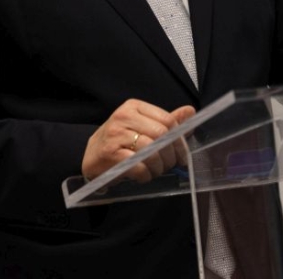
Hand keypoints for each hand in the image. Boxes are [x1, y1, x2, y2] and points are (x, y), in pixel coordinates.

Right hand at [81, 99, 195, 182]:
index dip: (179, 139)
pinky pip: (138, 166)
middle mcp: (124, 117)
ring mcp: (115, 135)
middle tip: (170, 165)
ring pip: (151, 150)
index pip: (167, 119)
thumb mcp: (142, 126)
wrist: (92, 155)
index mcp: (134, 106)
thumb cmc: (121, 140)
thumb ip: (166, 121)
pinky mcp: (110, 154)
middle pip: (161, 134)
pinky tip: (144, 175)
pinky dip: (146, 174)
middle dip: (170, 154)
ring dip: (159, 166)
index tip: (182, 153)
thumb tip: (190, 112)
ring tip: (156, 170)